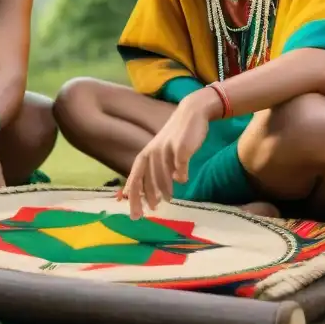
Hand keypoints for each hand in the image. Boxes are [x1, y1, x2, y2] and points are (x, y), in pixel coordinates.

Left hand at [119, 93, 210, 218]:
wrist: (192, 113)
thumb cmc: (176, 137)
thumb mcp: (161, 152)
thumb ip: (156, 170)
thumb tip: (153, 194)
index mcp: (146, 154)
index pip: (136, 177)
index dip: (132, 194)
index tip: (133, 210)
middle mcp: (153, 151)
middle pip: (146, 177)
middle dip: (146, 196)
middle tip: (150, 210)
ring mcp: (167, 149)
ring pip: (162, 173)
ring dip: (164, 189)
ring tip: (167, 200)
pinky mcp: (182, 146)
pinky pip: (180, 164)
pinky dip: (180, 174)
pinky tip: (182, 181)